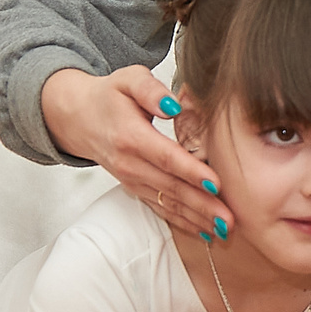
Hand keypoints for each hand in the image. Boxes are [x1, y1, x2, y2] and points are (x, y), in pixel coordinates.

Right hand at [41, 64, 237, 246]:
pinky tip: (205, 231)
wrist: (80, 117)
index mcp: (131, 136)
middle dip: (202, 205)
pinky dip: (183, 222)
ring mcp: (131, 180)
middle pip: (171, 187)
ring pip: (168, 203)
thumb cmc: (110, 96)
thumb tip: (173, 104)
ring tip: (224, 231)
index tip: (216, 184)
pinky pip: (160, 209)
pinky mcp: (135, 189)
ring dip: (197, 219)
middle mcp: (130, 164)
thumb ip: (150, 89)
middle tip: (230, 219)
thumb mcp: (128, 80)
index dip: (191, 172)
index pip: (166, 157)